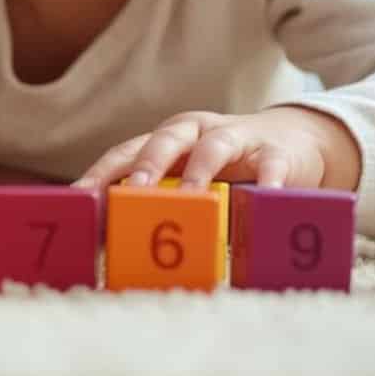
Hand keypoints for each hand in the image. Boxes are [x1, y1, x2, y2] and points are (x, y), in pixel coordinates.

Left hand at [73, 107, 361, 191]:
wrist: (295, 142)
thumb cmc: (229, 168)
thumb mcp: (190, 180)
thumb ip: (160, 202)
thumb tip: (114, 243)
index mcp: (167, 141)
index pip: (126, 152)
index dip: (102, 173)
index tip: (79, 197)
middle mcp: (196, 132)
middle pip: (164, 140)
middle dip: (146, 166)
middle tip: (132, 193)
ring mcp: (236, 138)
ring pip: (214, 147)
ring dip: (199, 172)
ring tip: (190, 199)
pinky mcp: (276, 152)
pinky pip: (271, 164)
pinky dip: (268, 180)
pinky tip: (263, 197)